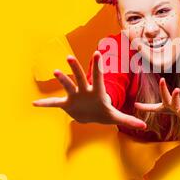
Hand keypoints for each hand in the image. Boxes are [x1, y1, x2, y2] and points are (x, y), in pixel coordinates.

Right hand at [32, 51, 146, 129]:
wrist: (91, 116)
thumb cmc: (103, 113)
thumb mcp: (115, 117)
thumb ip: (128, 120)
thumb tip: (144, 126)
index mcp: (97, 91)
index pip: (98, 76)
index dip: (97, 66)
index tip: (97, 53)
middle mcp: (84, 90)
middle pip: (80, 77)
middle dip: (75, 68)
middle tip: (69, 57)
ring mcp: (75, 96)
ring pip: (67, 85)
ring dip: (62, 80)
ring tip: (55, 72)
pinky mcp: (67, 104)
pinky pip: (55, 103)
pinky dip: (46, 105)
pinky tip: (35, 104)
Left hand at [134, 78, 179, 137]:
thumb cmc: (171, 108)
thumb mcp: (159, 108)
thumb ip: (147, 107)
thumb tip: (135, 104)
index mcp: (168, 102)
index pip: (165, 94)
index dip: (163, 87)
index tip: (162, 79)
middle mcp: (176, 105)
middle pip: (175, 100)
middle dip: (175, 95)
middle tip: (176, 89)